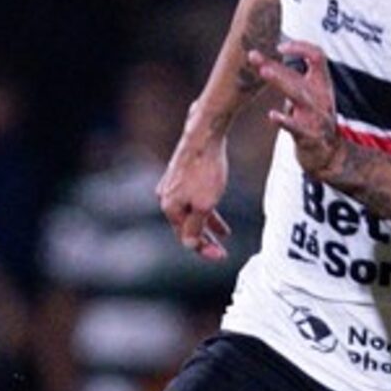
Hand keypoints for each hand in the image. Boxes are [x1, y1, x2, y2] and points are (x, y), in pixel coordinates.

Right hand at [157, 131, 234, 259]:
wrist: (205, 134)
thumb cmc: (205, 170)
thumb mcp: (204, 205)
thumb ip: (195, 227)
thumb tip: (189, 245)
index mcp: (169, 208)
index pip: (185, 238)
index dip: (204, 249)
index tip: (222, 256)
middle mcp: (165, 196)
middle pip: (186, 225)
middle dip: (204, 238)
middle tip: (222, 251)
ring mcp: (171, 183)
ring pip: (190, 210)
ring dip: (207, 222)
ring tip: (224, 232)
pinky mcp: (180, 172)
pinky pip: (192, 196)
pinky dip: (205, 205)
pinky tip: (216, 203)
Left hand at [252, 40, 342, 178]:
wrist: (328, 155)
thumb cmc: (313, 120)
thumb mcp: (309, 95)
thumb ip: (291, 79)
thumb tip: (265, 62)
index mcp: (322, 84)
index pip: (317, 56)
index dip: (300, 47)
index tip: (280, 46)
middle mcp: (321, 97)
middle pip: (298, 75)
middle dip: (275, 65)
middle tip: (254, 56)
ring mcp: (316, 117)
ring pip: (298, 95)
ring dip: (281, 81)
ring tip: (265, 71)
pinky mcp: (309, 136)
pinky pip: (296, 127)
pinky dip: (284, 121)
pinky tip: (272, 115)